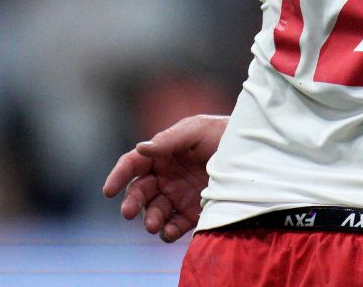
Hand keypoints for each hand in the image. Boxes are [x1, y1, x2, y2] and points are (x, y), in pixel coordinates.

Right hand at [101, 114, 228, 241]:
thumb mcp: (198, 129)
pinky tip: (170, 232)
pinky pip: (175, 225)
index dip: (119, 175)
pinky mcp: (192, 212)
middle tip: (129, 212)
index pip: (133, 164)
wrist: (253, 150)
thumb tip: (141, 148)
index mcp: (161, 154)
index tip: (108, 190)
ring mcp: (177, 195)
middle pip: (140, 192)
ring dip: (150, 219)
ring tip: (153, 225)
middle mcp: (165, 176)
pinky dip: (169, 231)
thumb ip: (170, 140)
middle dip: (132, 203)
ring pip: (155, 211)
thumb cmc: (223, 133)